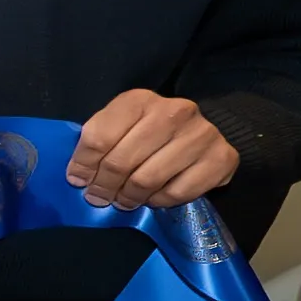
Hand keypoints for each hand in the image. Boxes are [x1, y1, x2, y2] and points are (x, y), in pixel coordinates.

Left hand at [73, 88, 240, 209]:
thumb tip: (79, 177)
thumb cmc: (148, 130)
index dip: (84, 163)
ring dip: (129, 197)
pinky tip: (152, 198)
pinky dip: (159, 201)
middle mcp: (174, 112)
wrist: (202, 131)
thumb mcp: (120, 125)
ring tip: (123, 200)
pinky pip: (177, 192)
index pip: (100, 136)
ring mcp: (201, 135)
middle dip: (105, 185)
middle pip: (122, 161)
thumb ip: (99, 142)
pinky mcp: (222, 158)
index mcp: (140, 99)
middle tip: (99, 197)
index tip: (78, 180)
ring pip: (148, 179)